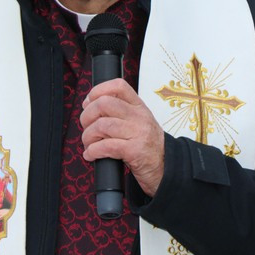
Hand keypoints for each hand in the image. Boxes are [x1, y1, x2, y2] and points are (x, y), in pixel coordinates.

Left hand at [81, 78, 165, 196]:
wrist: (167, 168)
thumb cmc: (148, 146)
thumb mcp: (138, 122)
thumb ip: (120, 112)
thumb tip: (90, 106)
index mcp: (139, 107)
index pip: (118, 86)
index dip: (98, 90)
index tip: (88, 103)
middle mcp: (139, 117)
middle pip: (104, 103)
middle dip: (87, 116)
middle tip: (86, 128)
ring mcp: (138, 133)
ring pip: (102, 125)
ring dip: (88, 136)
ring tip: (89, 144)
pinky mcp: (135, 151)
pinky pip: (106, 146)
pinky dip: (93, 151)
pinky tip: (91, 155)